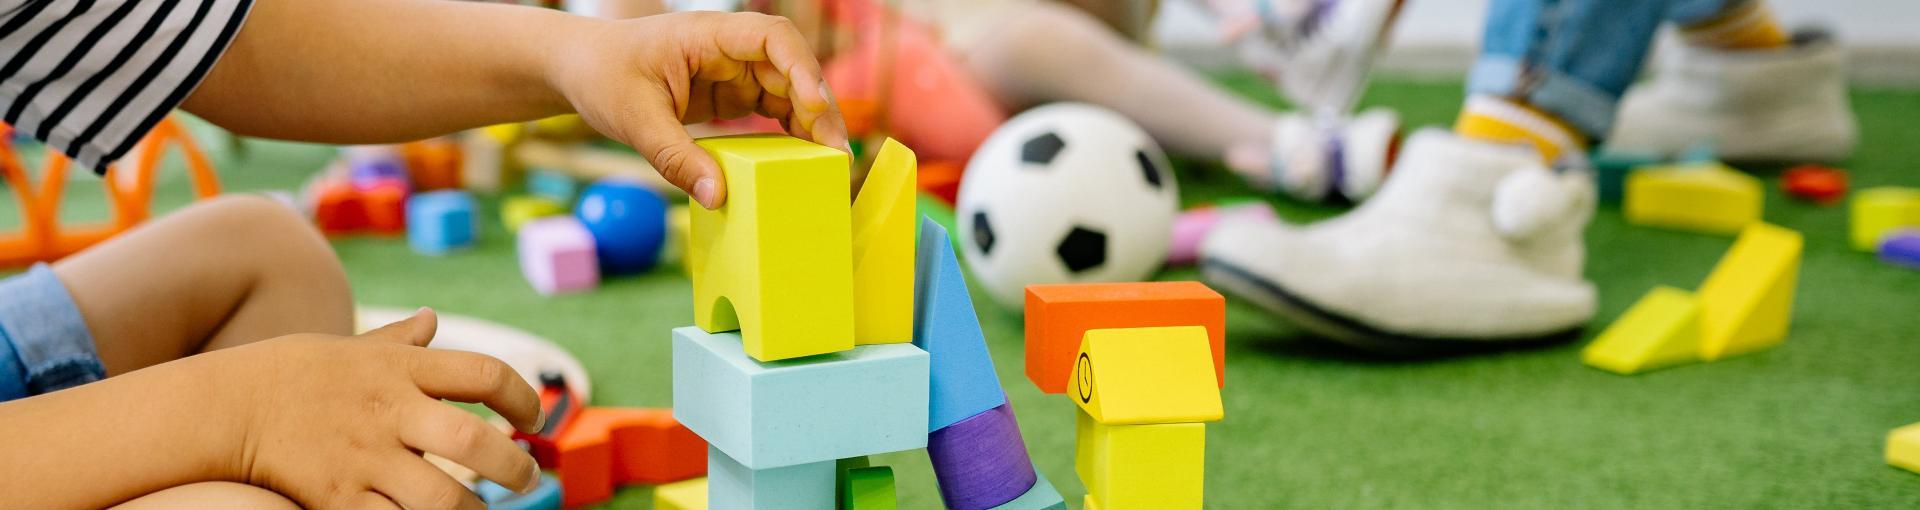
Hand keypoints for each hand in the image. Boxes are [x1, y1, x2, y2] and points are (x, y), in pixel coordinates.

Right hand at [213, 309, 541, 508]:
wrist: (225, 408)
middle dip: (512, 468)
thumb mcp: (351, 348)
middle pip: (473, 442)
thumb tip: (431, 319)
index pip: (485, 374)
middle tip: (527, 480)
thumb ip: (399, 340)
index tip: (532, 418)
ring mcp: (364, 457)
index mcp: (400, 369)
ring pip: (441, 498)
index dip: (523, 397)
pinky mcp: (338, 498)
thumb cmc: (294, 376)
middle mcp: (389, 411)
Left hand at [553, 11, 851, 208]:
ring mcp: (734, 70)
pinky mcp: (731, 94)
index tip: (814, 104)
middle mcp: (729, 48)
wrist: (579, 70)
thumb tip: (717, 197)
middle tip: (835, 152)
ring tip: (830, 161)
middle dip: (819, 106)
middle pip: (792, 67)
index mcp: (707, 35)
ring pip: (789, 90)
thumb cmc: (601, 76)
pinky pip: (773, 108)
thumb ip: (675, 158)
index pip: (771, 37)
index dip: (801, 67)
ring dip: (813, 122)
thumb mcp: (633, 120)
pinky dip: (792, 132)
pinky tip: (805, 159)